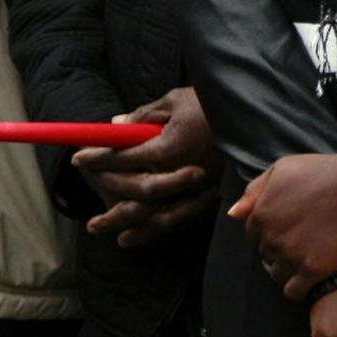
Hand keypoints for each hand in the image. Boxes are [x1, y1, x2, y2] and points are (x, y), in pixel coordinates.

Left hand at [71, 87, 219, 247]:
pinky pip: (178, 220)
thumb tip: (114, 125)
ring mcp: (198, 189)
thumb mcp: (176, 100)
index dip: (98, 158)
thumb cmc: (214, 104)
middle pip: (135, 193)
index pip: (124, 156)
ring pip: (154, 215)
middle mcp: (182, 172)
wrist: (257, 117)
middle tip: (85, 198)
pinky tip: (132, 237)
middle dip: (106, 195)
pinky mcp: (211, 198)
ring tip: (98, 228)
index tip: (79, 158)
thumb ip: (144, 115)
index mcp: (171, 146)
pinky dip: (153, 231)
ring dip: (124, 223)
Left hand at [228, 152, 336, 300]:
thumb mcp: (282, 169)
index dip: (269, 232)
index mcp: (261, 214)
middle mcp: (273, 238)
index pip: (253, 236)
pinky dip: (297, 288)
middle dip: (278, 250)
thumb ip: (254, 191)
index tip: (286, 228)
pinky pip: (293, 292)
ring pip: (277, 275)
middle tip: (299, 240)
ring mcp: (293, 255)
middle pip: (265, 256)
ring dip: (287, 269)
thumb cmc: (321, 171)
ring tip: (304, 258)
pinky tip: (308, 277)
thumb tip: (233, 214)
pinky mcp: (314, 269)